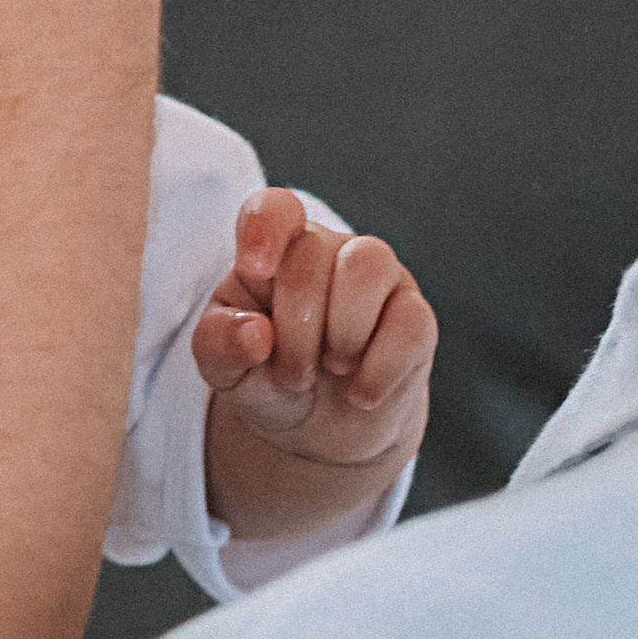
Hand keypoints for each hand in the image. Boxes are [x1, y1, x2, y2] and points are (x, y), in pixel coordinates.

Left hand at [195, 190, 436, 546]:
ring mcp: (379, 279)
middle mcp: (329, 251)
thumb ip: (220, 344)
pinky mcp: (416, 318)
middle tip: (291, 374)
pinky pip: (410, 326)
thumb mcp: (223, 368)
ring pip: (369, 264)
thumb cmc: (264, 378)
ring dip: (342, 332)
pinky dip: (378, 371)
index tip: (254, 269)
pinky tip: (361, 395)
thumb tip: (255, 332)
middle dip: (294, 328)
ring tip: (331, 369)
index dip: (264, 229)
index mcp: (274, 251)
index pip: (274, 209)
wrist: (316, 429)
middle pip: (311, 252)